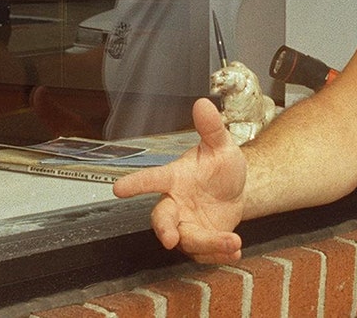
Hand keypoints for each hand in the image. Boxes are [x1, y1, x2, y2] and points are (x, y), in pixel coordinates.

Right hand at [113, 98, 247, 263]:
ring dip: (208, 243)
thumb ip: (212, 128)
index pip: (152, 178)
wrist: (238, 189)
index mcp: (175, 178)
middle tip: (169, 238)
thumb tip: (203, 103)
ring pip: (187, 240)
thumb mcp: (222, 145)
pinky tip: (234, 252)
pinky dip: (218, 254)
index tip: (118, 188)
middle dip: (163, 229)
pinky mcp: (200, 241)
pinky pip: (204, 253)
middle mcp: (176, 203)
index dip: (136, 183)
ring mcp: (186, 224)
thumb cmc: (220, 166)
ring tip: (232, 242)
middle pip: (162, 218)